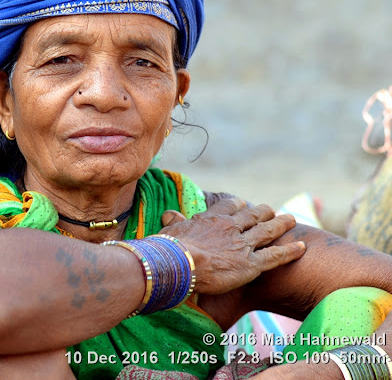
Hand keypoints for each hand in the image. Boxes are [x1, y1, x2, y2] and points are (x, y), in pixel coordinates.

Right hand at [159, 198, 305, 294]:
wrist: (180, 263)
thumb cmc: (170, 247)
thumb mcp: (170, 230)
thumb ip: (174, 221)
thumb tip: (169, 213)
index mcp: (212, 218)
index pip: (229, 206)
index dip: (238, 205)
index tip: (243, 204)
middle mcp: (231, 227)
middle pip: (252, 216)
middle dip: (263, 212)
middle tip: (271, 210)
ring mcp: (243, 245)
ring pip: (267, 231)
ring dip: (281, 225)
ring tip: (291, 219)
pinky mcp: (251, 264)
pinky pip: (275, 256)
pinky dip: (289, 251)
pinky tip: (301, 248)